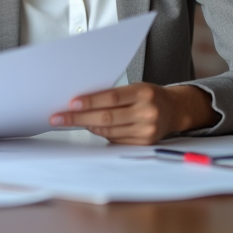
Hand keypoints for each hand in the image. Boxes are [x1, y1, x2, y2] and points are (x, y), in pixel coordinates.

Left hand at [49, 83, 218, 144]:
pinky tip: (94, 127)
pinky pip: (115, 140)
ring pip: (108, 131)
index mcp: (143, 93)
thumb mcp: (134, 88)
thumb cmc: (148, 96)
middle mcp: (147, 112)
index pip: (111, 98)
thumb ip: (112, 96)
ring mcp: (147, 130)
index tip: (71, 103)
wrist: (174, 110)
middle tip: (58, 117)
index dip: (89, 101)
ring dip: (88, 126)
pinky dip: (102, 134)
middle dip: (78, 118)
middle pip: (106, 117)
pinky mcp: (145, 143)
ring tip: (74, 121)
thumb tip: (81, 104)